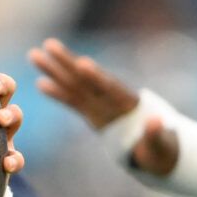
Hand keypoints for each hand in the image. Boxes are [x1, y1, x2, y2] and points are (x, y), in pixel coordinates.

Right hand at [30, 37, 176, 175]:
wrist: (157, 151)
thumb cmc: (161, 150)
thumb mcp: (161, 145)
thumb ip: (156, 133)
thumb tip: (157, 121)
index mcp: (128, 104)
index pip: (110, 88)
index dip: (97, 77)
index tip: (83, 63)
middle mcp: (111, 98)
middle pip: (86, 78)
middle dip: (67, 62)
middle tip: (49, 44)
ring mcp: (100, 104)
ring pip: (74, 84)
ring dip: (55, 70)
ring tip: (34, 54)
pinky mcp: (93, 112)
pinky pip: (72, 101)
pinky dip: (57, 92)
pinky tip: (40, 82)